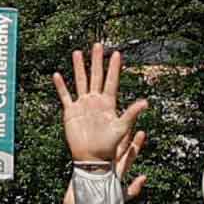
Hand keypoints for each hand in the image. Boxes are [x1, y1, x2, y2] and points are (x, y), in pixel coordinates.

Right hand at [55, 41, 137, 177]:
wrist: (92, 158)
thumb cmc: (108, 146)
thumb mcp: (122, 128)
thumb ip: (131, 114)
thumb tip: (146, 102)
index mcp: (108, 103)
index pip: (111, 80)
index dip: (114, 67)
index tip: (117, 53)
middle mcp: (96, 101)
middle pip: (96, 76)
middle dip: (96, 60)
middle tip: (98, 45)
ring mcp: (83, 105)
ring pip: (81, 81)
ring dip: (79, 67)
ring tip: (77, 53)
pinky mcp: (71, 112)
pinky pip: (65, 96)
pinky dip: (61, 86)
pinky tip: (57, 75)